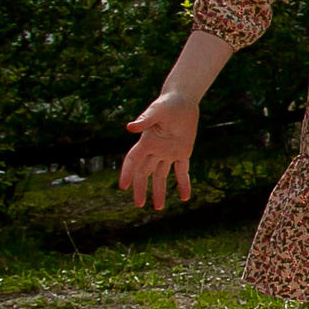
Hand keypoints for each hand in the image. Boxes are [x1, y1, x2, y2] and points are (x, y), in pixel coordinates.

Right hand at [120, 92, 200, 210]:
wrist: (182, 101)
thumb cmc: (167, 103)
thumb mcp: (156, 111)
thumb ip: (145, 120)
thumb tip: (130, 127)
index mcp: (146, 142)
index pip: (133, 161)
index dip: (127, 173)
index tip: (122, 187)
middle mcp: (155, 150)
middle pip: (144, 173)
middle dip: (141, 189)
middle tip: (138, 205)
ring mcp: (168, 152)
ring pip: (161, 176)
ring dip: (159, 191)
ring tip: (158, 208)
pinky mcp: (183, 152)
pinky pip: (182, 171)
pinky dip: (183, 183)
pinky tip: (185, 197)